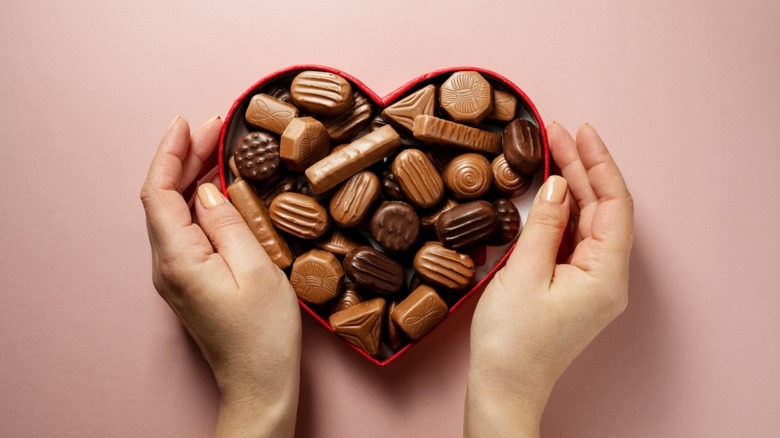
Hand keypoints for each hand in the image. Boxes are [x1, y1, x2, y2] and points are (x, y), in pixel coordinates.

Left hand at [140, 116, 300, 437]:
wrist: (259, 384)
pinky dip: (200, 200)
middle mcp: (167, 266)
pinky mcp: (190, 280)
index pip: (159, 192)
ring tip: (221, 147)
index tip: (190, 122)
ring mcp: (176, 275)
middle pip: (164, 198)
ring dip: (192, 175)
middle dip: (185, 156)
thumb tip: (207, 190)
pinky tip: (220, 188)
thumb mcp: (257, 270)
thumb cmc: (264, 336)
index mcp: (178, 260)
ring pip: (174, 212)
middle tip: (218, 126)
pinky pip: (187, 229)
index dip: (171, 152)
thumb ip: (227, 223)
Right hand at [465, 123, 633, 436]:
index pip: (615, 204)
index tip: (581, 131)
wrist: (503, 388)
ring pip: (587, 221)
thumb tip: (556, 186)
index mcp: (606, 274)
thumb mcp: (524, 275)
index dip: (599, 163)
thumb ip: (545, 225)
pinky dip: (561, 212)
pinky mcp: (573, 287)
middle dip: (581, 168)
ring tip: (550, 151)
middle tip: (557, 132)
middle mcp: (607, 277)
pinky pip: (573, 239)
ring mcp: (590, 283)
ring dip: (570, 187)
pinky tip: (547, 193)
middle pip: (602, 209)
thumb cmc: (512, 343)